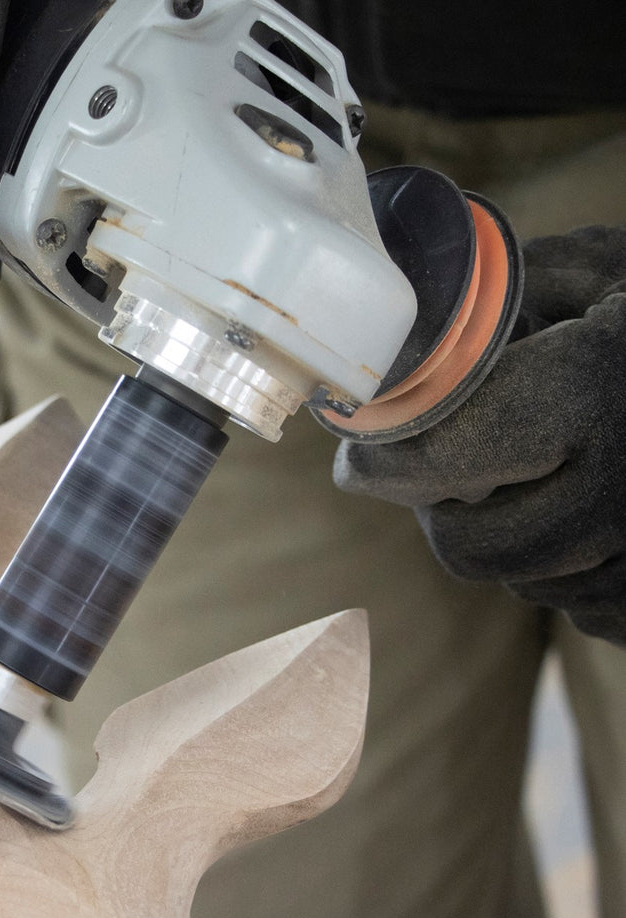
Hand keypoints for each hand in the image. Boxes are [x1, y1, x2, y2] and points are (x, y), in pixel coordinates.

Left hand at [334, 224, 625, 643]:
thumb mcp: (613, 268)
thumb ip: (508, 293)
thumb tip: (403, 333)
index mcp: (593, 391)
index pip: (435, 459)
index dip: (381, 460)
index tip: (359, 455)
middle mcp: (624, 487)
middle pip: (465, 545)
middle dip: (439, 507)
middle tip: (444, 466)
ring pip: (520, 578)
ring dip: (503, 533)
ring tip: (544, 470)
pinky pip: (580, 607)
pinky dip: (568, 565)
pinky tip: (601, 510)